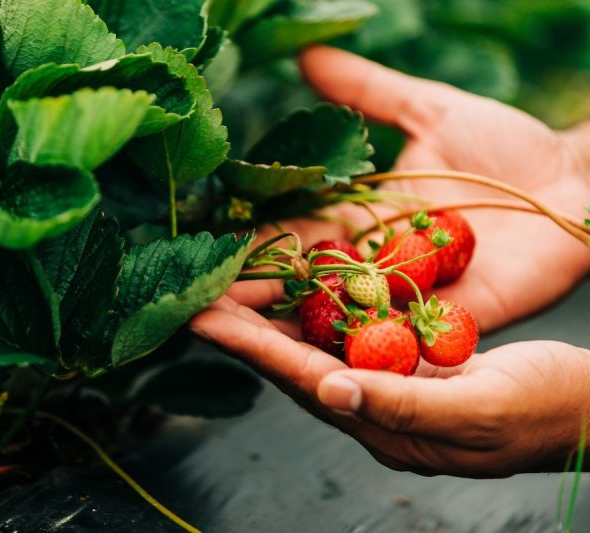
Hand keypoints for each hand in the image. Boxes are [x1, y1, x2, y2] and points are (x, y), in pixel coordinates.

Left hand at [191, 297, 589, 476]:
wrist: (585, 407)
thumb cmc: (544, 411)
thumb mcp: (480, 411)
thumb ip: (403, 406)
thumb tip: (329, 391)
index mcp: (382, 423)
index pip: (298, 379)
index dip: (246, 346)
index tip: (199, 317)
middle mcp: (373, 404)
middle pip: (291, 361)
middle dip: (242, 327)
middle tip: (196, 292)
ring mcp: (387, 381)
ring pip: (313, 344)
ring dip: (271, 315)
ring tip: (233, 284)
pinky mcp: (405, 361)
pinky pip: (347, 331)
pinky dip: (317, 306)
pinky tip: (299, 284)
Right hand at [231, 46, 589, 331]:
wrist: (575, 184)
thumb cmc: (507, 147)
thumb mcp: (430, 111)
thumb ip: (369, 91)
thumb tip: (309, 56)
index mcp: (363, 223)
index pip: (293, 239)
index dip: (249, 249)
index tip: (202, 257)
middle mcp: (375, 267)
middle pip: (302, 288)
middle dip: (250, 299)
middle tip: (196, 310)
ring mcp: (408, 300)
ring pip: (336, 321)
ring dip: (284, 331)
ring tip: (232, 338)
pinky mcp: (445, 325)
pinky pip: (393, 343)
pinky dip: (352, 353)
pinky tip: (307, 365)